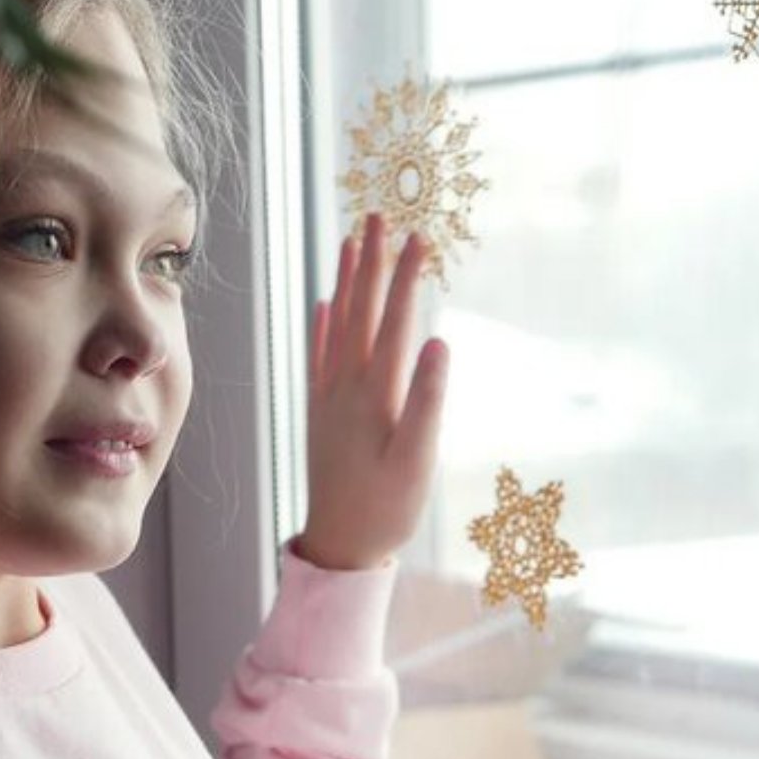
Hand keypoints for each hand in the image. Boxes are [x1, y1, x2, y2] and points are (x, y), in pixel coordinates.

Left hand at [296, 212, 449, 570]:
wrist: (339, 544)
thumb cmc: (387, 506)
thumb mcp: (418, 460)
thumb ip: (427, 400)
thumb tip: (438, 342)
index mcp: (375, 393)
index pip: (393, 320)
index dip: (406, 276)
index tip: (418, 234)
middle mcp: (346, 385)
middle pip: (360, 310)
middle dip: (371, 261)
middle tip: (377, 214)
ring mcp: (329, 396)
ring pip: (338, 324)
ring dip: (345, 281)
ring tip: (350, 242)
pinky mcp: (320, 411)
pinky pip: (320, 355)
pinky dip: (324, 325)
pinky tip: (326, 304)